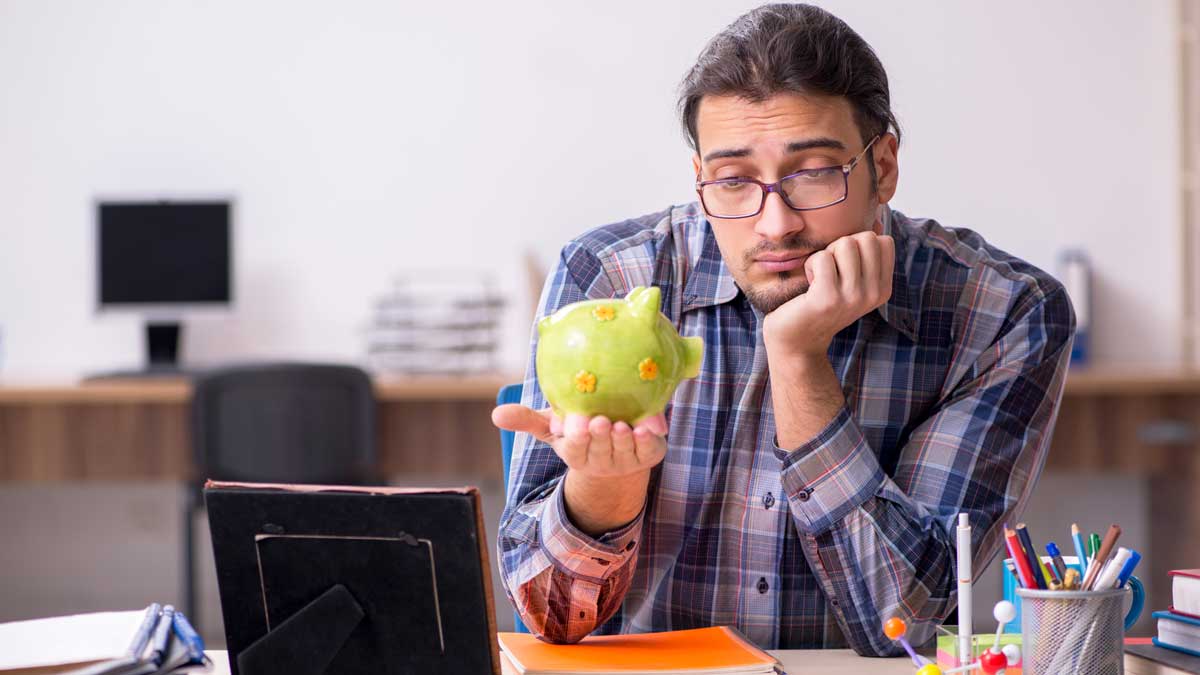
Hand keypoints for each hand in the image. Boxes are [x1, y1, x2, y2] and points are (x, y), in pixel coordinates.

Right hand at [491, 405, 668, 478]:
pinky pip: (649, 449)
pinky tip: (647, 427)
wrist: (617, 447)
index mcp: (576, 453)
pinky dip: (648, 439)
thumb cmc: (580, 432)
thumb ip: (527, 420)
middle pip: (600, 450)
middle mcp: (601, 460)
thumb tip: (496, 415)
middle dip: (599, 437)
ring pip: (624, 450)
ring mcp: (626, 460)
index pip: (575, 450)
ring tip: (621, 424)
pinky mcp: (649, 454)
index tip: (577, 425)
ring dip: (624, 438)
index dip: (577, 439)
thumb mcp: (553, 426)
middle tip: (599, 420)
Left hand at [762, 230, 894, 358]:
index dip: (858, 244)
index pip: (883, 240)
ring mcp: (853, 297)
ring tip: (819, 278)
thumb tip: (878, 218)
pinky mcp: (828, 298)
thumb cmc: (819, 301)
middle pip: (865, 237)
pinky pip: (821, 257)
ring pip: (845, 243)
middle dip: (841, 246)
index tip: (844, 267)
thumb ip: (865, 254)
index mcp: (883, 288)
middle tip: (829, 271)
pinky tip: (808, 286)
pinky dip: (809, 265)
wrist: (796, 340)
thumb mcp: (851, 279)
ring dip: (825, 255)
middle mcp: (873, 294)